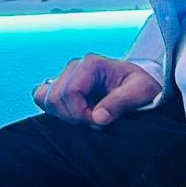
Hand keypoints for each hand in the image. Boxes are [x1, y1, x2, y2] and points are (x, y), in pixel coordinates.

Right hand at [32, 53, 160, 125]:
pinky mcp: (62, 85)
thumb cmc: (143, 84)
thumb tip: (97, 118)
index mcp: (91, 64)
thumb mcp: (140, 91)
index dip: (81, 113)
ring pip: (44, 98)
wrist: (142, 80)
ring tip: (85, 118)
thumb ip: (119, 103)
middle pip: (54, 97)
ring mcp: (66, 75)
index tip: (99, 122)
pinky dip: (53, 110)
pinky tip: (74, 114)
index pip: (70, 92)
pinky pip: (42, 96)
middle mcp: (74, 66)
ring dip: (62, 115)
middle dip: (73, 117)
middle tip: (95, 122)